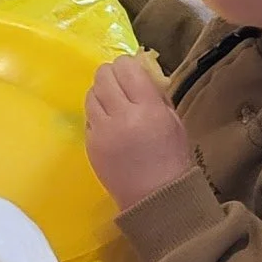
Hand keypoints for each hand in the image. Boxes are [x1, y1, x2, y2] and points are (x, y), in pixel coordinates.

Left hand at [85, 55, 193, 209]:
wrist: (155, 197)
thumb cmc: (172, 159)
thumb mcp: (174, 121)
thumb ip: (156, 95)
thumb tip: (141, 72)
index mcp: (148, 109)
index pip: (127, 68)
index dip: (127, 64)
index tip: (131, 69)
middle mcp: (122, 116)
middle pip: (103, 76)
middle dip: (111, 74)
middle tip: (119, 82)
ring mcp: (102, 130)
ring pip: (91, 94)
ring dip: (100, 92)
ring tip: (112, 101)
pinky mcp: (90, 143)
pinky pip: (87, 116)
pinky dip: (96, 113)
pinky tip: (108, 122)